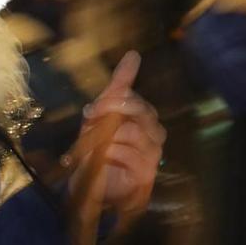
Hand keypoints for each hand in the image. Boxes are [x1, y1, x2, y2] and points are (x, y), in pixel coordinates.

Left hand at [68, 52, 165, 219]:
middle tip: (91, 119)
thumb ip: (119, 87)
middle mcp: (154, 135)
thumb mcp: (101, 117)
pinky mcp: (146, 175)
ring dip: (107, 137)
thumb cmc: (99, 150)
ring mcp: (153, 155)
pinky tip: (103, 158)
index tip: (92, 109)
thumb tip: (133, 55)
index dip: (114, 100)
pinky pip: (130, 155)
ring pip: (134, 132)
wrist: (91, 189)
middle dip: (112, 113)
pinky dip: (111, 154)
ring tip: (93, 146)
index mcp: (145, 119)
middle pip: (141, 112)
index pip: (137, 100)